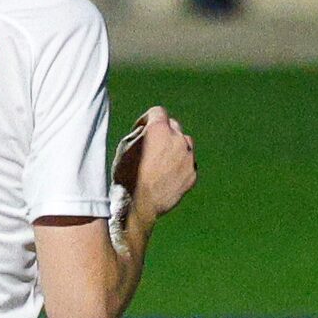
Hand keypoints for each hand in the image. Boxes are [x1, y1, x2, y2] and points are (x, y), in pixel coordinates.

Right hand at [114, 106, 197, 221]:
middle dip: (162, 132)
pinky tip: (166, 174)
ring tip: (159, 160)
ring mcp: (189, 157)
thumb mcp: (124, 147)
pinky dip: (179, 164)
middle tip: (150, 144)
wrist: (139, 204)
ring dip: (174, 147)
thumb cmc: (127, 175)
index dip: (147, 118)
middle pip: (173, 126)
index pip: (158, 112)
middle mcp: (179, 140)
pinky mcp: (193, 173)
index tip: (141, 128)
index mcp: (160, 130)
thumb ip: (140, 132)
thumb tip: (148, 129)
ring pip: (184, 143)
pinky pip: (187, 162)